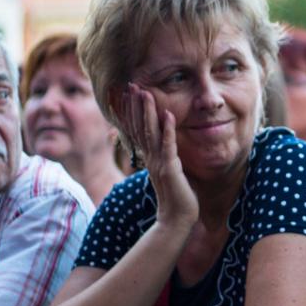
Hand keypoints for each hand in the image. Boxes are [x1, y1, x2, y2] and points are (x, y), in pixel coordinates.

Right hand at [118, 82, 197, 227]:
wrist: (176, 220)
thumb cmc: (176, 196)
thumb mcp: (168, 172)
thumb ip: (164, 158)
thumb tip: (163, 145)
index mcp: (150, 158)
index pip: (137, 130)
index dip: (132, 112)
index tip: (128, 94)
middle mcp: (151, 158)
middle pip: (139, 127)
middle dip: (136, 106)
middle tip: (131, 85)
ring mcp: (159, 163)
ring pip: (151, 133)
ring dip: (148, 112)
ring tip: (145, 93)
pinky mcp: (171, 169)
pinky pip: (169, 146)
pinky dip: (168, 129)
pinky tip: (168, 114)